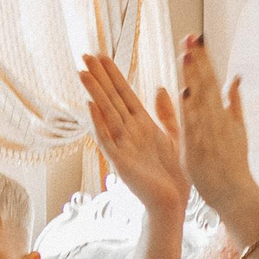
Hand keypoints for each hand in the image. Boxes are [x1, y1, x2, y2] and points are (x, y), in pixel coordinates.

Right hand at [78, 53, 190, 218]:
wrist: (172, 203)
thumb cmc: (173, 175)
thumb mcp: (174, 137)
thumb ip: (167, 114)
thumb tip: (160, 88)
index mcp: (143, 125)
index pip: (125, 94)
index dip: (114, 75)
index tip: (103, 55)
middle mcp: (129, 132)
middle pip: (112, 99)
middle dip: (100, 77)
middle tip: (86, 54)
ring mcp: (123, 146)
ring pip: (107, 114)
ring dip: (95, 93)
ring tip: (83, 73)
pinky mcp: (121, 163)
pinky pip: (107, 140)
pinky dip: (98, 123)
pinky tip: (90, 106)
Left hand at [171, 36, 258, 215]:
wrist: (235, 193)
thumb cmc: (234, 162)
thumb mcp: (237, 129)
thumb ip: (233, 103)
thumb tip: (234, 77)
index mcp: (222, 113)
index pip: (211, 79)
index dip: (203, 58)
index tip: (195, 37)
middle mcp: (217, 120)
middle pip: (206, 84)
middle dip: (198, 60)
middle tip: (190, 37)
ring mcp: (209, 134)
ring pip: (199, 100)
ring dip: (193, 77)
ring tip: (187, 55)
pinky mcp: (199, 149)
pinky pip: (193, 127)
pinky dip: (190, 110)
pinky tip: (185, 92)